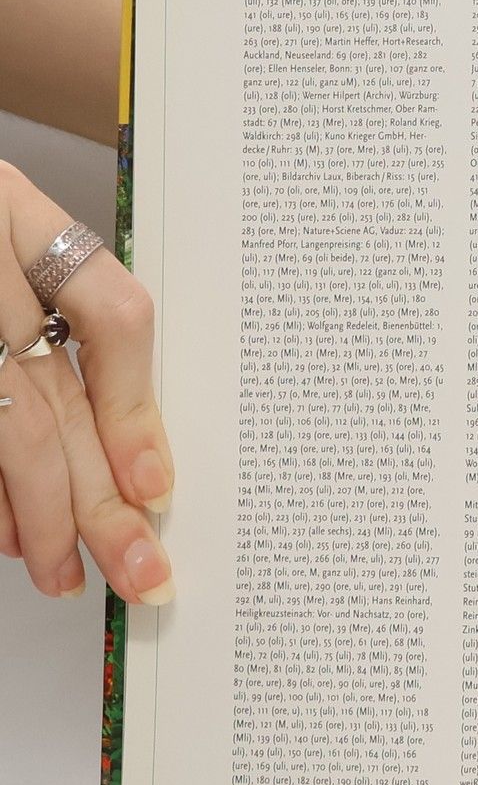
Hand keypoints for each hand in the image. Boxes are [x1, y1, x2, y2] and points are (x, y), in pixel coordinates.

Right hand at [0, 162, 172, 603]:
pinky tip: (6, 536)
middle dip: (96, 499)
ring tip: (64, 573)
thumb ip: (71, 314)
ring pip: (2, 431)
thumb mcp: (12, 238)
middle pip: (50, 398)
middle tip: (136, 569)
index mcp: (15, 211)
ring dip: (34, 516)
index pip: (109, 313)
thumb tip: (134, 443)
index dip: (135, 410)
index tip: (155, 488)